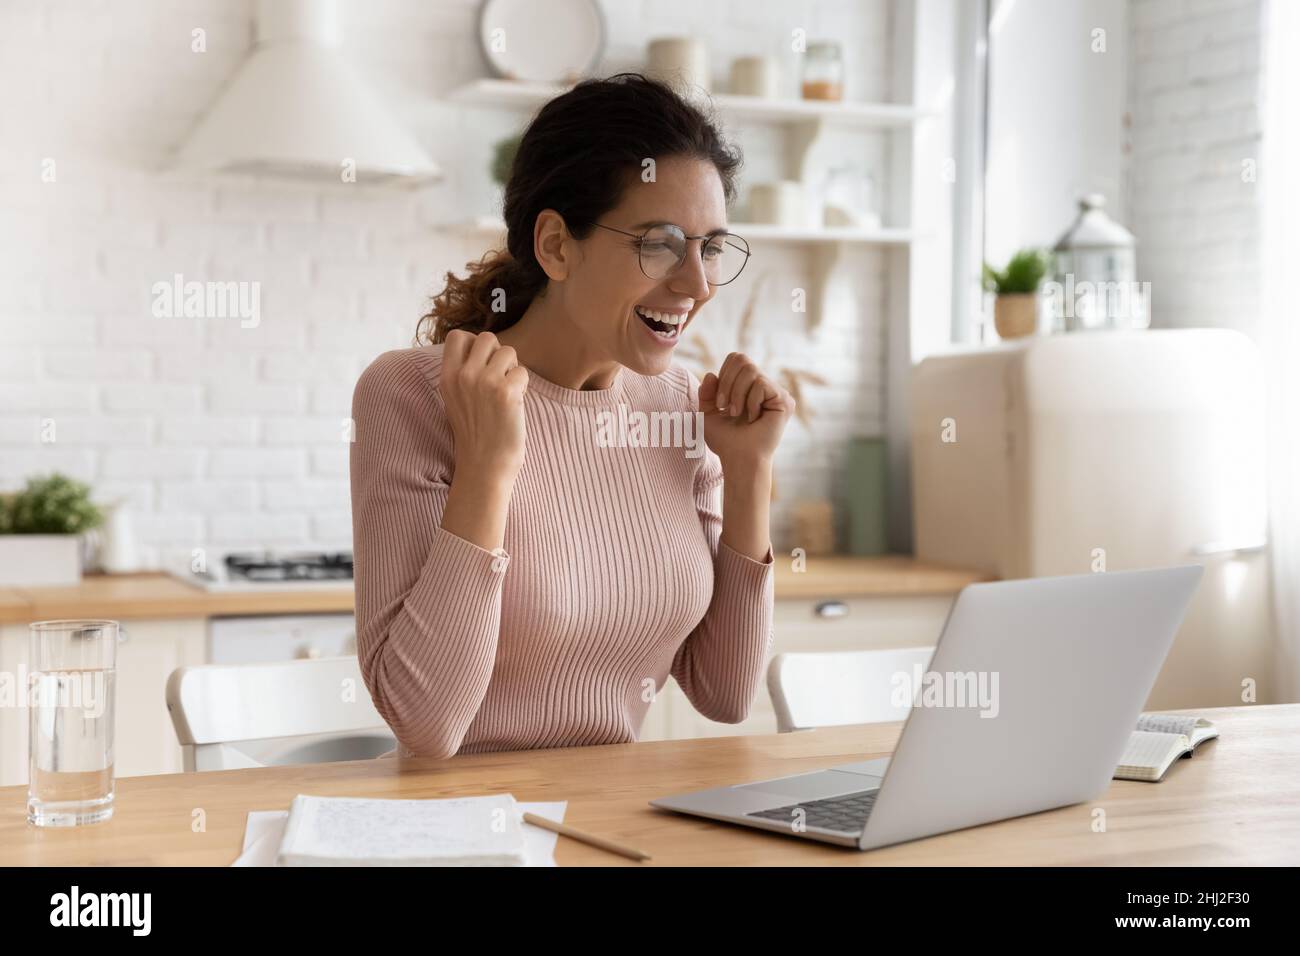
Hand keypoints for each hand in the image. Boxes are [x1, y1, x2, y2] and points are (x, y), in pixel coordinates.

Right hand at [440, 330, 528, 484]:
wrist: (484, 466)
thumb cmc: (475, 434)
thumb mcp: (455, 400)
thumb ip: (462, 373)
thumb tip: (481, 347)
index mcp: (447, 377)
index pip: (458, 336)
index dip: (475, 344)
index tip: (482, 363)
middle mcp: (463, 376)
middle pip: (487, 338)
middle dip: (498, 354)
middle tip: (500, 377)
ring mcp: (484, 382)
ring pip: (508, 351)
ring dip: (513, 369)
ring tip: (508, 391)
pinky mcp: (506, 392)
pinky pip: (523, 372)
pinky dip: (524, 386)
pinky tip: (516, 403)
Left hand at [699, 352, 793, 470]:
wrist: (739, 458)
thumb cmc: (725, 440)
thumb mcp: (707, 413)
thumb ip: (706, 392)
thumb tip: (712, 374)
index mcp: (748, 386)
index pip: (737, 358)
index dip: (724, 375)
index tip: (720, 401)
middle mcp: (764, 386)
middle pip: (743, 359)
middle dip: (727, 383)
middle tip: (726, 407)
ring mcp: (776, 392)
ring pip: (751, 370)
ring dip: (737, 394)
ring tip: (738, 414)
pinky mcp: (785, 400)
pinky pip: (761, 384)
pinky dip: (750, 402)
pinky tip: (754, 418)